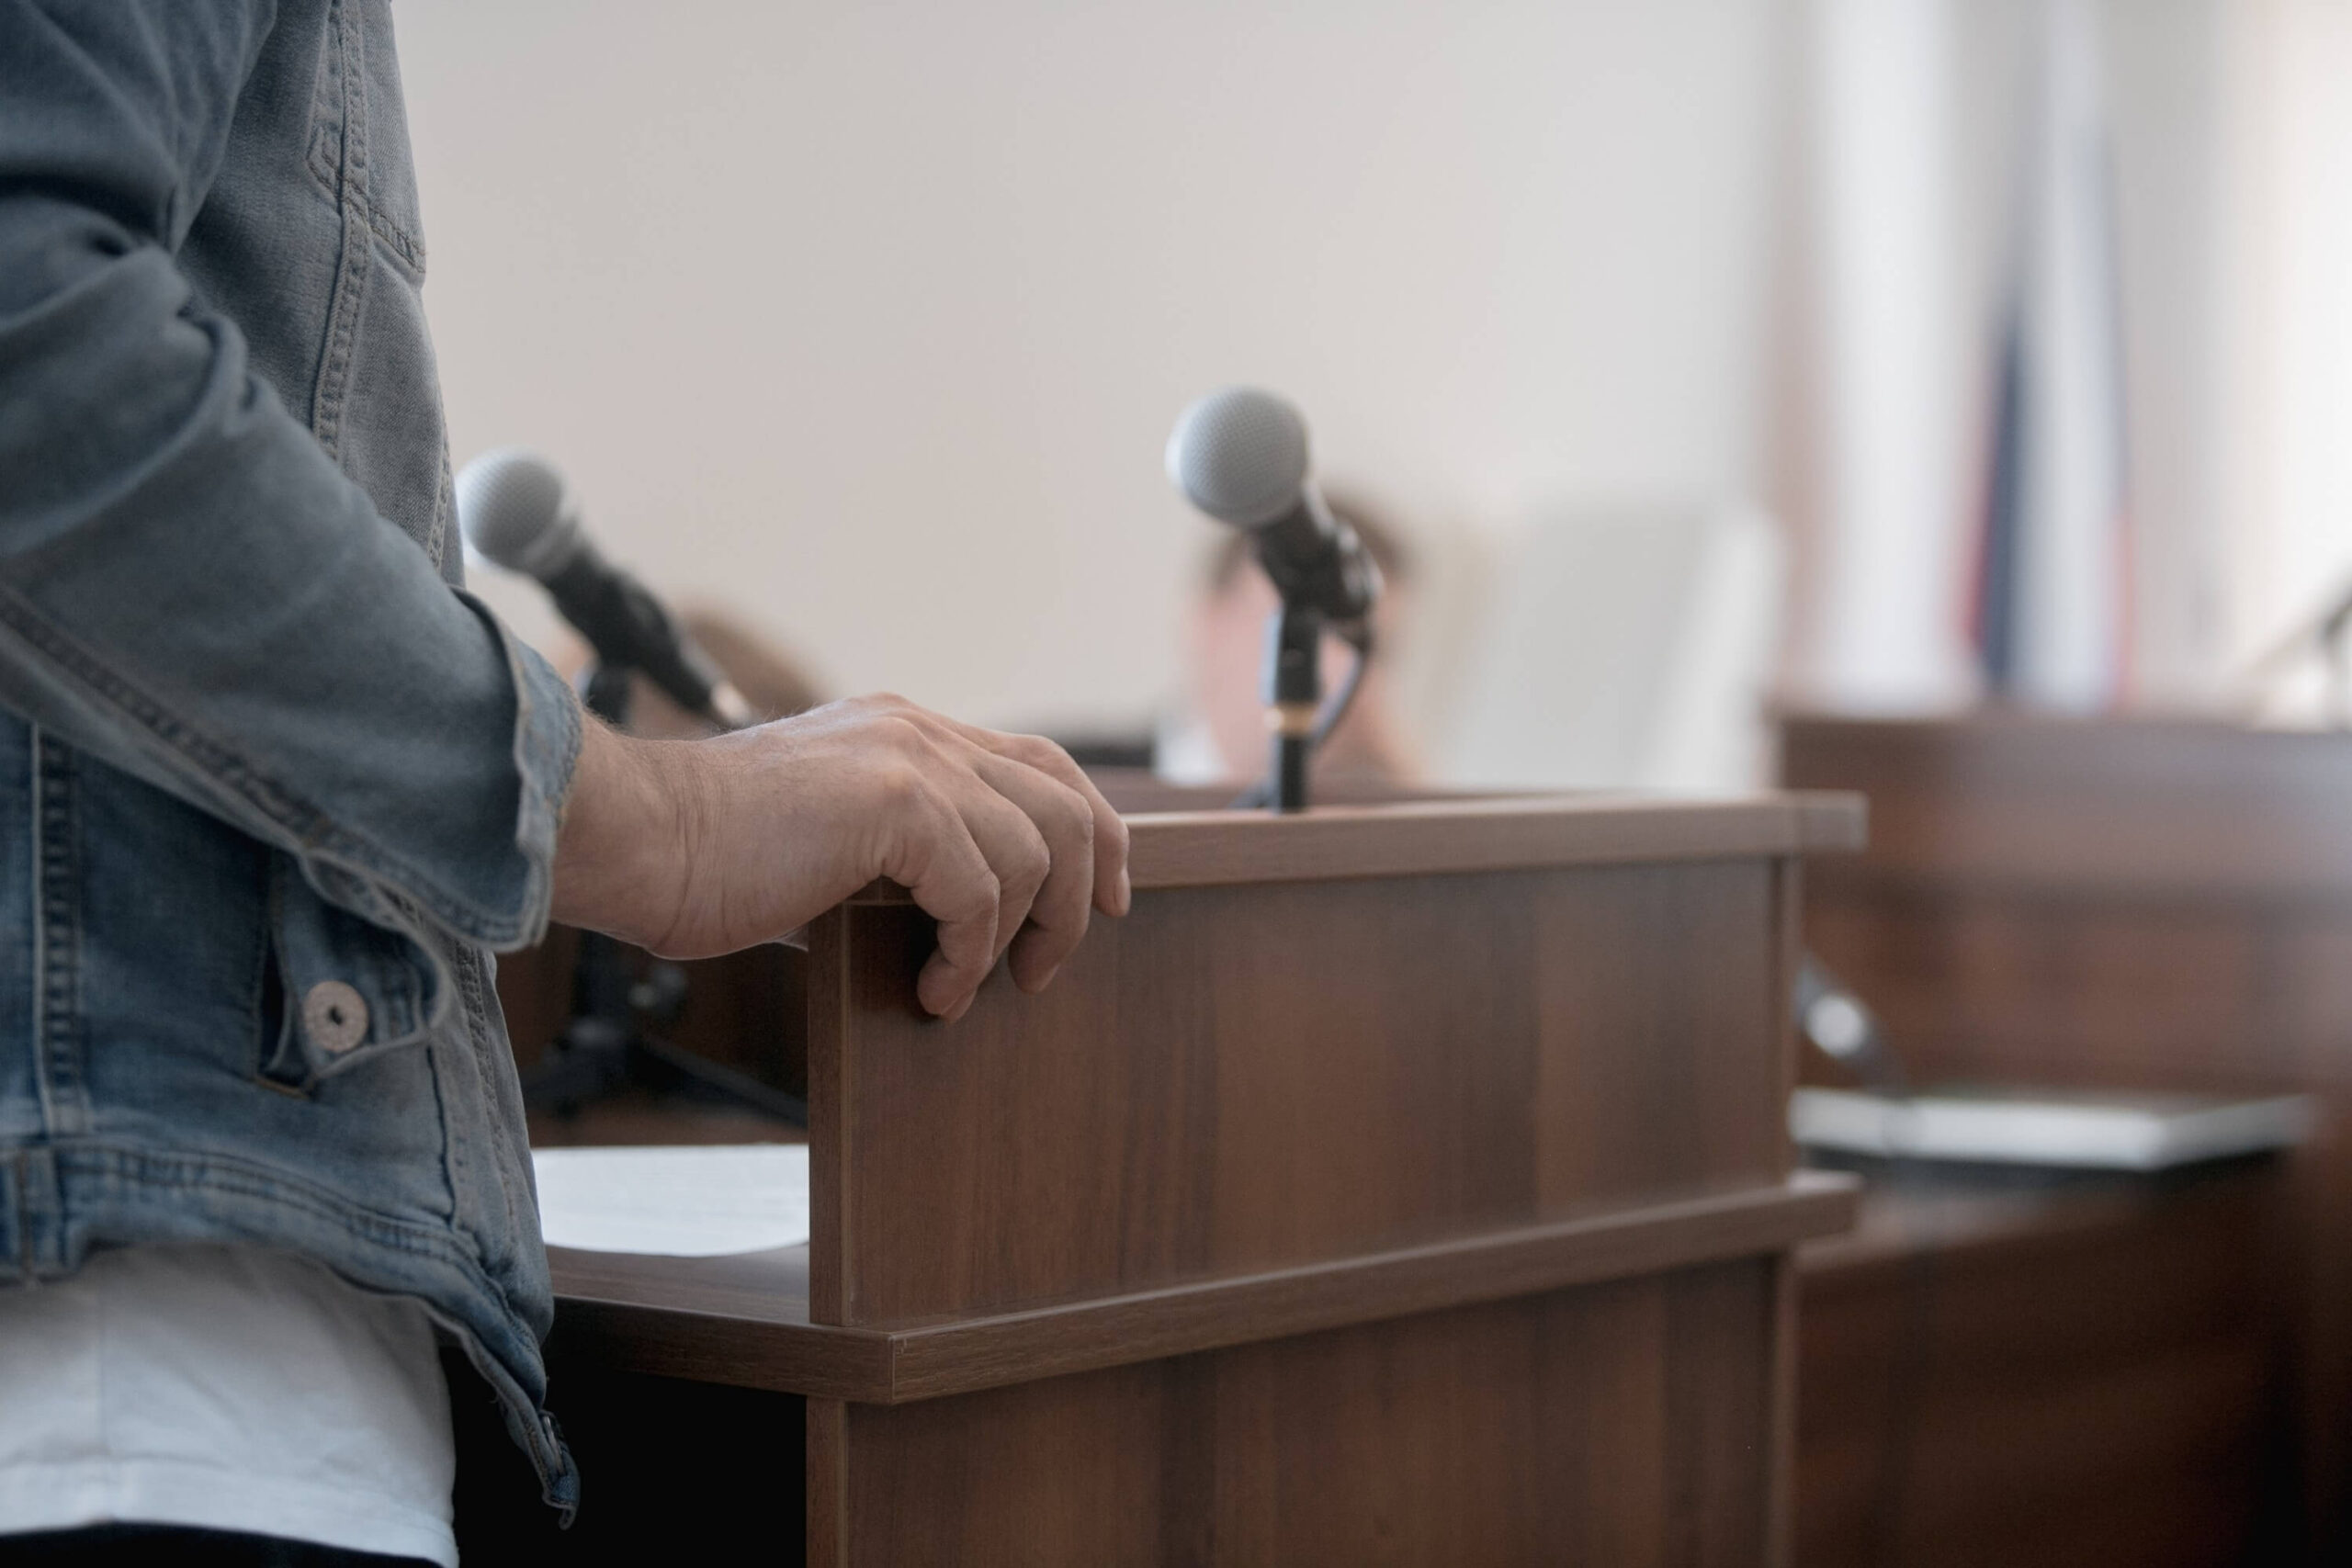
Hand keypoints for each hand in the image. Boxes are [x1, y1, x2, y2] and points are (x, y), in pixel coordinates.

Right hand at [551, 694, 1130, 1018]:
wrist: (636, 839)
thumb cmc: (707, 860)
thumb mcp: (822, 845)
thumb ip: (891, 857)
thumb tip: (952, 919)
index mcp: (904, 732)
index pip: (1039, 764)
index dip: (1092, 828)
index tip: (1106, 898)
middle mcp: (918, 731)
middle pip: (1065, 799)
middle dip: (1085, 890)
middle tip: (1052, 964)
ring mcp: (912, 758)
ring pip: (1038, 850)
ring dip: (1018, 936)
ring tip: (965, 987)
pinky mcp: (897, 803)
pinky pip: (983, 890)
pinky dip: (971, 954)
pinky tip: (935, 990)